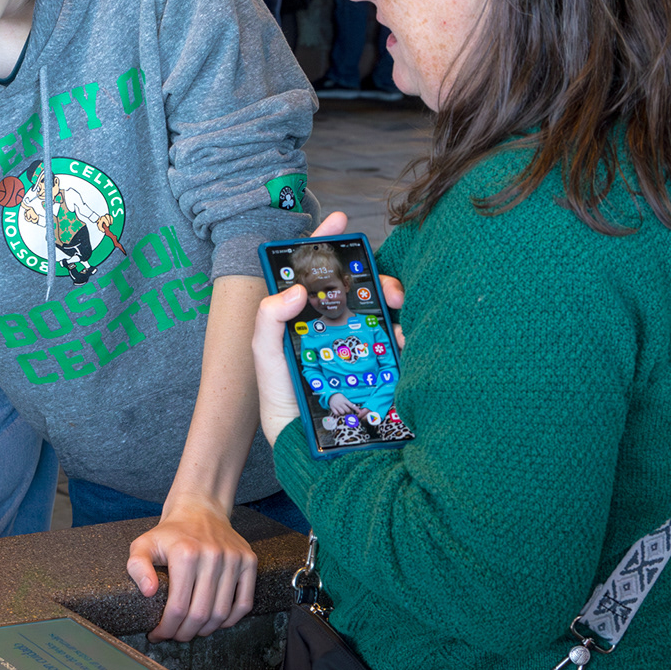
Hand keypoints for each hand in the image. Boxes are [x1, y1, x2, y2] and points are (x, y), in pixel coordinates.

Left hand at [126, 497, 257, 640]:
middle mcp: (212, 556)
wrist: (200, 509)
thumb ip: (137, 567)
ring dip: (206, 630)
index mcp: (185, 554)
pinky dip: (230, 620)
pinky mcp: (249, 561)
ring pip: (222, 613)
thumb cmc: (170, 533)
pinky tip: (214, 623)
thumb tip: (149, 592)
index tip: (158, 634)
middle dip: (184, 633)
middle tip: (175, 636)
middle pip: (200, 614)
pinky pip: (244, 602)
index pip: (177, 606)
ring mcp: (234, 559)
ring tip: (192, 631)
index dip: (167, 628)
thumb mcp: (144, 544)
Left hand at [252, 211, 405, 446]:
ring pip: (381, 310)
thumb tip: (296, 289)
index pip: (315, 275)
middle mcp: (335, 329)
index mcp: (305, 320)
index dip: (326, 245)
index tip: (339, 220)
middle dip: (371, 274)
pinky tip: (402, 336)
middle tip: (378, 279)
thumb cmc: (283, 404)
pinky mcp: (383, 367)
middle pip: (357, 288)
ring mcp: (361, 346)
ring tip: (392, 302)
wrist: (311, 449)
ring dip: (390, 299)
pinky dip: (404, 332)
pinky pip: (399, 342)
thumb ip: (269, 321)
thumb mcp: (266, 359)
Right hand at [327, 393, 355, 418]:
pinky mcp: (332, 408)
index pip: (352, 405)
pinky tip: (339, 412)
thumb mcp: (345, 399)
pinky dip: (338, 414)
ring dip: (344, 413)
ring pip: (342, 412)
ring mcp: (336, 406)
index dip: (356, 409)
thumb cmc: (340, 398)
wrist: (331, 395)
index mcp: (345, 400)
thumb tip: (356, 408)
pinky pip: (337, 413)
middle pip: (347, 410)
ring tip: (343, 411)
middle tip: (348, 411)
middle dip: (349, 412)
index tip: (359, 412)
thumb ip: (349, 404)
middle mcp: (341, 403)